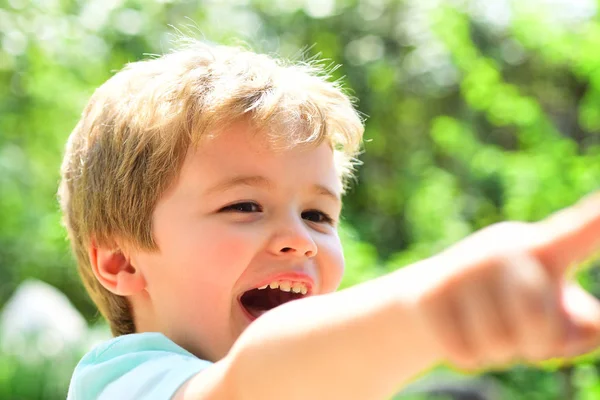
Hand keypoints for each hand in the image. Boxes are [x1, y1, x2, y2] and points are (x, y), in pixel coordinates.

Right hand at [413, 191, 599, 370]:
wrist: (434, 302)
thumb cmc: (512, 310)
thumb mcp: (560, 319)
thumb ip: (587, 326)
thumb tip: (593, 326)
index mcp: (543, 248)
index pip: (577, 233)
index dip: (595, 219)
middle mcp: (501, 249)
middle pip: (533, 311)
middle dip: (534, 342)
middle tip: (522, 337)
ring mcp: (460, 268)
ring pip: (496, 341)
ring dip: (499, 355)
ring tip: (489, 332)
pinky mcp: (429, 294)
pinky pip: (465, 353)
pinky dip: (471, 359)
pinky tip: (461, 335)